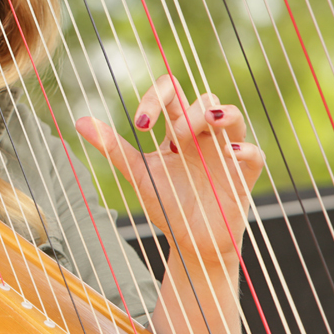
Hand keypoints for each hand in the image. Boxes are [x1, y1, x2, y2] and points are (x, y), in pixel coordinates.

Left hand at [75, 74, 264, 261]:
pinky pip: (255, 154)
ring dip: (221, 114)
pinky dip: (246, 150)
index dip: (156, 97)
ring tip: (207, 122)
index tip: (141, 123)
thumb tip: (79, 121)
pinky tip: (231, 153)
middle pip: (205, 99)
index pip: (172, 93)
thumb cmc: (166, 201)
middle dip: (189, 111)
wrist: (190, 241)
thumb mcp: (137, 173)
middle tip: (174, 135)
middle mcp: (203, 136)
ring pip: (233, 117)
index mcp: (178, 129)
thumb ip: (113, 147)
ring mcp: (225, 153)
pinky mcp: (243, 176)